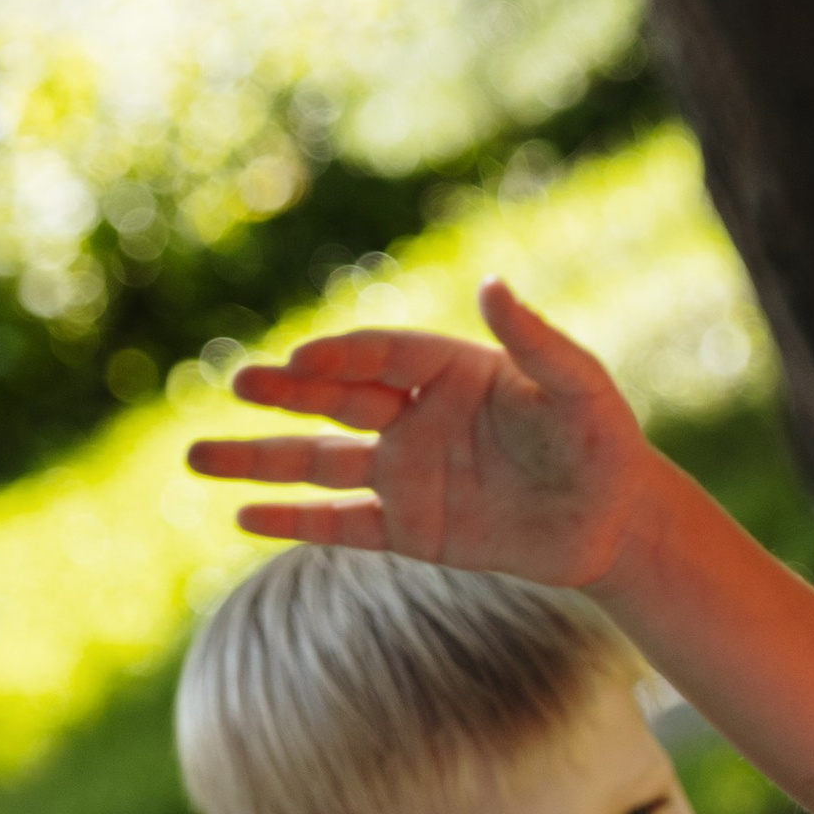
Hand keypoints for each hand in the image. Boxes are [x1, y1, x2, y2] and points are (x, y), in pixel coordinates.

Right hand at [186, 278, 659, 591]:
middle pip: (336, 399)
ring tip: (196, 457)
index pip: (381, 357)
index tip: (300, 360)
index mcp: (452, 374)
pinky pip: (341, 525)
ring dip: (259, 459)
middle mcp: (418, 419)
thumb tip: (492, 283)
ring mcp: (408, 475)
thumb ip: (535, 340)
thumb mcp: (578, 387)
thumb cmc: (604, 443)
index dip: (341, 356)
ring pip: (319, 463)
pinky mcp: (412, 531)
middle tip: (236, 383)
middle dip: (286, 392)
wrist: (617, 523)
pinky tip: (241, 515)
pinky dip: (294, 521)